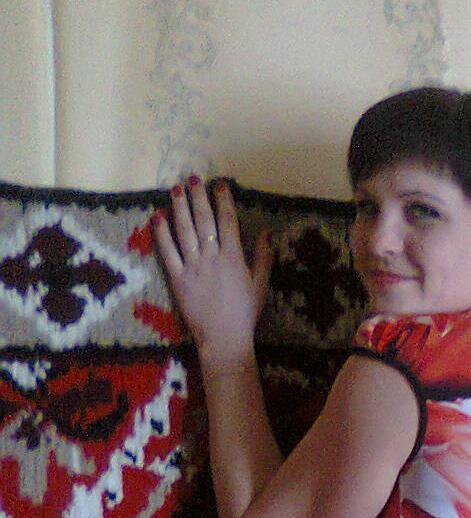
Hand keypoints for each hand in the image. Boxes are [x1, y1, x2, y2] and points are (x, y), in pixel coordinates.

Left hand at [152, 177, 271, 355]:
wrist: (224, 338)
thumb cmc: (245, 314)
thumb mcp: (260, 285)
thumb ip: (263, 258)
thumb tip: (266, 233)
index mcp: (234, 258)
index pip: (228, 222)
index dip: (224, 201)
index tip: (219, 185)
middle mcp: (212, 258)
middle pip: (204, 221)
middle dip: (198, 197)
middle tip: (193, 178)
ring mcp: (193, 267)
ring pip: (185, 231)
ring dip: (180, 208)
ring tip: (175, 189)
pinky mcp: (178, 279)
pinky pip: (168, 252)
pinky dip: (162, 233)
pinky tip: (158, 217)